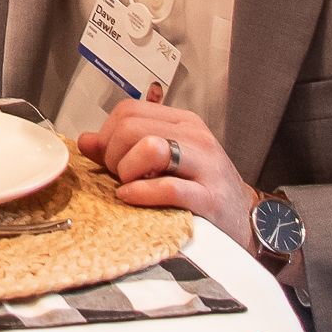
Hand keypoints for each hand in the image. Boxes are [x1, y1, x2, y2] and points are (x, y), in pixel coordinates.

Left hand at [79, 96, 264, 236]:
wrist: (245, 220)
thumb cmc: (201, 189)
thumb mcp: (165, 161)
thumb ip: (125, 148)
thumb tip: (86, 141)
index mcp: (182, 123)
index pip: (128, 111)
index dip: (107, 135)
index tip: (110, 159)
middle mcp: (195, 137)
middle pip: (131, 127)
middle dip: (114, 155)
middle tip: (121, 176)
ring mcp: (205, 166)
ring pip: (150, 147)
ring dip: (128, 170)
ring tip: (130, 185)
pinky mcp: (209, 197)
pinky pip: (168, 187)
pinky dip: (141, 193)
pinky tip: (132, 198)